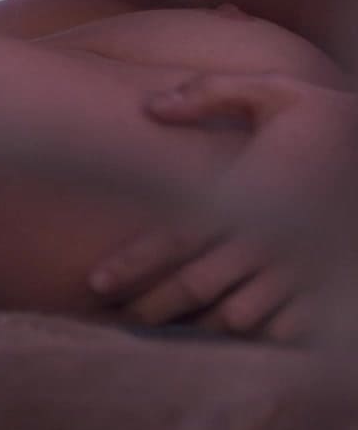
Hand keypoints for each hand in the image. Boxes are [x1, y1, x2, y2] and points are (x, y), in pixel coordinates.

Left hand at [90, 73, 357, 340]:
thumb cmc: (337, 121)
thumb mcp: (278, 91)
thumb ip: (212, 93)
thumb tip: (150, 106)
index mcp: (248, 196)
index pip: (175, 237)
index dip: (131, 264)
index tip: (95, 282)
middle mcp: (271, 239)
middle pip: (195, 288)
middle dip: (152, 307)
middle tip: (119, 318)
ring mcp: (302, 270)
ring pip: (236, 317)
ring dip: (200, 326)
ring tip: (165, 331)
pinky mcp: (330, 290)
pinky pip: (284, 330)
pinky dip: (256, 337)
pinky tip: (232, 333)